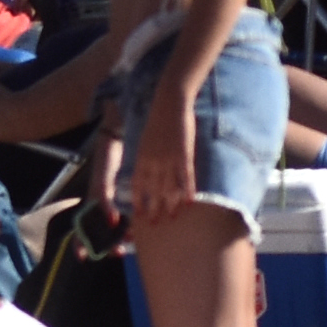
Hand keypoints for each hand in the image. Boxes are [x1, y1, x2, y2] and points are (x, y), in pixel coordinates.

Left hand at [129, 97, 201, 231]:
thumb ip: (146, 157)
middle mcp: (153, 160)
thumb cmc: (158, 120)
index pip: (136, 184)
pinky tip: (189, 202)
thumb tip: (147, 173)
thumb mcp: (146, 139)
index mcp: (141, 156)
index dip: (138, 200)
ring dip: (170, 204)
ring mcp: (168, 158)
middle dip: (153, 208)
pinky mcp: (183, 154)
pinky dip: (187, 190)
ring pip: (169, 187)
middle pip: (152, 190)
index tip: (138, 215)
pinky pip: (185, 177)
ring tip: (172, 217)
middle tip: (155, 224)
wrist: (169, 102)